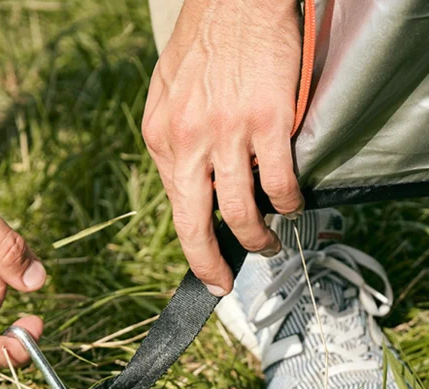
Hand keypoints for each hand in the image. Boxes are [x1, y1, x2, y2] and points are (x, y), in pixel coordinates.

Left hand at [142, 0, 303, 294]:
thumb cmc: (203, 44)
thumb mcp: (165, 96)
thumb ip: (173, 142)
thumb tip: (186, 182)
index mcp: (161, 138)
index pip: (175, 207)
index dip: (191, 246)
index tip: (205, 267)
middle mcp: (188, 141)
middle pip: (197, 223)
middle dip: (210, 263)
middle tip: (224, 282)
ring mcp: (228, 133)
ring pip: (242, 209)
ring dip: (258, 236)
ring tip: (267, 243)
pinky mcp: (267, 122)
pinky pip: (279, 181)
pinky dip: (288, 203)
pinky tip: (290, 205)